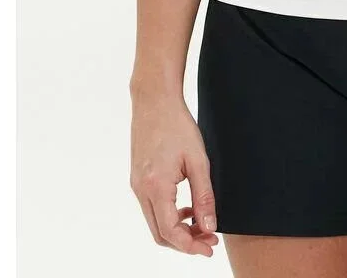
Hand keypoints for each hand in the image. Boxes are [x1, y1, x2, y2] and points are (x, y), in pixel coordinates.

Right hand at [130, 91, 219, 255]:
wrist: (154, 100)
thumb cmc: (177, 125)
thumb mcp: (198, 160)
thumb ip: (204, 196)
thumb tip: (210, 225)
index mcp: (156, 187)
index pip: (171, 232)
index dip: (191, 245)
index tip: (210, 246)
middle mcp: (141, 190)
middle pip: (160, 234)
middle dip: (185, 242)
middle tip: (209, 239)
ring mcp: (136, 186)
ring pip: (155, 223)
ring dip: (177, 229)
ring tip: (202, 223)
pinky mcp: (137, 179)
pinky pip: (151, 208)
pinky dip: (169, 215)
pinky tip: (186, 207)